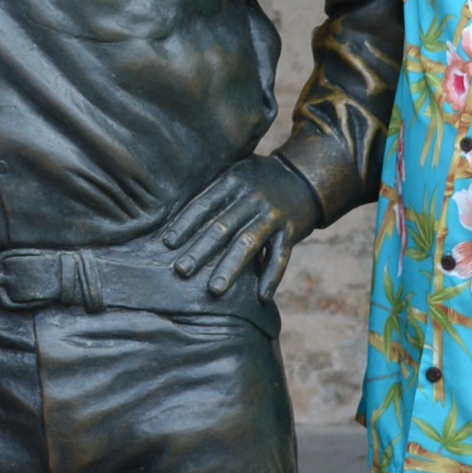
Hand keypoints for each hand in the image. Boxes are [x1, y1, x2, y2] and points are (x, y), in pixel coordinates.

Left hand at [161, 156, 321, 300]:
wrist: (304, 177)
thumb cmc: (257, 180)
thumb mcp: (235, 175)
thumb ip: (212, 192)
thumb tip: (175, 222)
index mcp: (233, 181)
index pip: (204, 204)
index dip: (185, 224)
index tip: (167, 244)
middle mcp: (253, 196)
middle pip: (222, 227)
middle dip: (201, 251)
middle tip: (181, 271)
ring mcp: (273, 214)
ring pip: (248, 243)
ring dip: (231, 268)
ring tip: (214, 290)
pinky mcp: (291, 230)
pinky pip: (280, 256)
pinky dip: (272, 277)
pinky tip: (262, 297)